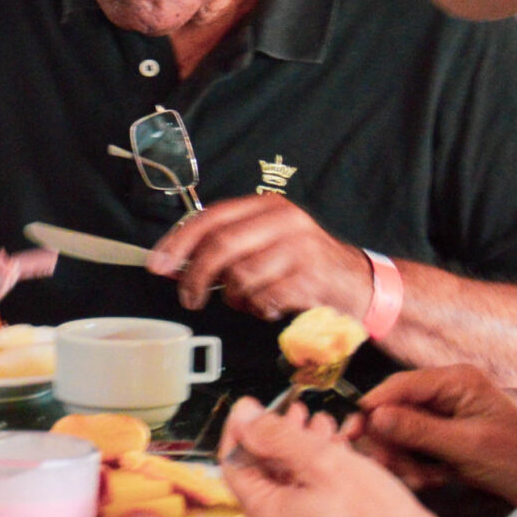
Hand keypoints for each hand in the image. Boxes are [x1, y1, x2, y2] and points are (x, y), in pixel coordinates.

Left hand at [150, 196, 369, 320]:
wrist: (359, 285)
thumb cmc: (302, 266)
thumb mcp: (266, 243)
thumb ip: (225, 247)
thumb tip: (173, 265)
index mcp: (268, 207)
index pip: (210, 218)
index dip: (177, 243)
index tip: (157, 265)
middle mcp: (284, 221)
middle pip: (220, 246)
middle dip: (194, 277)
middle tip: (187, 299)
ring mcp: (299, 249)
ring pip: (240, 277)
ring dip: (235, 297)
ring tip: (249, 299)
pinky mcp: (310, 278)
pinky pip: (262, 299)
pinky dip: (258, 309)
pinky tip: (270, 306)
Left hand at [219, 400, 475, 516]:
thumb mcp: (325, 462)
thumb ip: (276, 436)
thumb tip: (244, 416)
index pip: (233, 464)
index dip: (242, 429)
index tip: (253, 405)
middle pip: (262, 476)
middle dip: (280, 438)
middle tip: (300, 413)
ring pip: (286, 488)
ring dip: (301, 454)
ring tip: (325, 430)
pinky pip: (304, 507)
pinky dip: (315, 479)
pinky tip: (337, 458)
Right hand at [353, 366, 516, 513]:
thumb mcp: (469, 446)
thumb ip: (419, 430)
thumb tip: (374, 416)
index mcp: (457, 381)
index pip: (398, 387)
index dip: (371, 409)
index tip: (350, 435)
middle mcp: (451, 394)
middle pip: (397, 411)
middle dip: (391, 442)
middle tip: (394, 470)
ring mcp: (453, 418)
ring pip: (405, 434)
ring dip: (406, 459)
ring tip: (423, 480)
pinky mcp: (455, 440)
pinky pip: (421, 449)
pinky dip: (421, 466)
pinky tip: (435, 481)